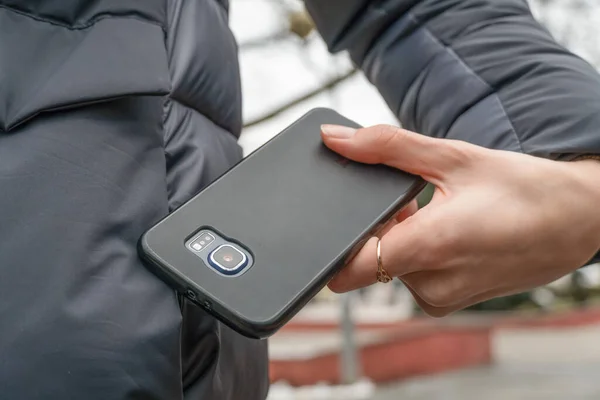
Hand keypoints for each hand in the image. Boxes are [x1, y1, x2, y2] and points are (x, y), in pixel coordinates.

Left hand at [321, 124, 599, 316]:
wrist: (578, 220)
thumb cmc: (524, 188)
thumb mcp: (452, 157)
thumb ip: (386, 147)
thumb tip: (335, 139)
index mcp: (430, 247)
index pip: (348, 268)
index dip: (336, 242)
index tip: (344, 216)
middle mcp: (431, 284)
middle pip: (368, 260)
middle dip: (375, 228)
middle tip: (410, 200)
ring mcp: (441, 298)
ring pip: (388, 268)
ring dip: (397, 239)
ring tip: (434, 212)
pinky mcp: (448, 302)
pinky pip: (410, 277)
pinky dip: (414, 253)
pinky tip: (443, 229)